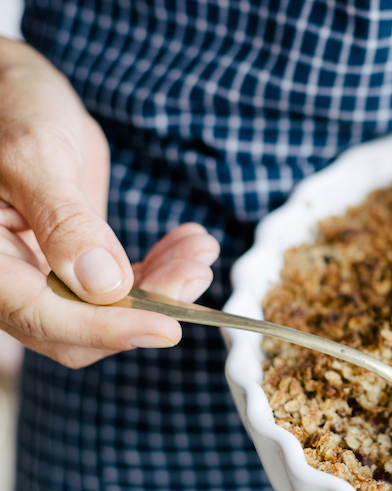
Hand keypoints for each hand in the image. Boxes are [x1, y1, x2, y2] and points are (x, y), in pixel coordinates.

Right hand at [0, 37, 218, 367]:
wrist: (12, 88)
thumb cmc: (11, 107)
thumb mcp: (36, 154)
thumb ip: (66, 222)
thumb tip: (103, 286)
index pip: (45, 316)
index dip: (109, 328)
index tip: (169, 328)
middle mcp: (8, 277)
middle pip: (80, 328)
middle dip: (147, 308)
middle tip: (196, 273)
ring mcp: (40, 272)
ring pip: (107, 311)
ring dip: (163, 288)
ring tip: (200, 251)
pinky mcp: (70, 261)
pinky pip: (118, 287)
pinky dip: (159, 271)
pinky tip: (189, 245)